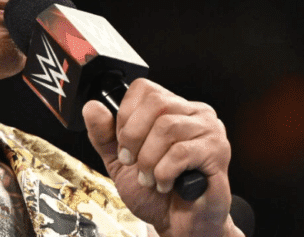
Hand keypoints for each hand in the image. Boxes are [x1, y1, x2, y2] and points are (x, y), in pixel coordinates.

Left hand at [82, 78, 242, 235]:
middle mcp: (194, 113)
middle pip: (156, 103)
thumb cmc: (154, 192)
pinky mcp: (217, 152)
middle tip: (131, 161)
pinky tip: (165, 183)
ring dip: (148, 159)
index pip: (144, 89)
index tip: (123, 143)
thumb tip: (93, 106)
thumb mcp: (118, 160)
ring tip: (149, 177)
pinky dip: (164, 172)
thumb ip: (103, 134)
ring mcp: (209, 130)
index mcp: (172, 108)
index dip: (125, 115)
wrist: (179, 224)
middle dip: (133, 136)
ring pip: (167, 127)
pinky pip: (182, 152)